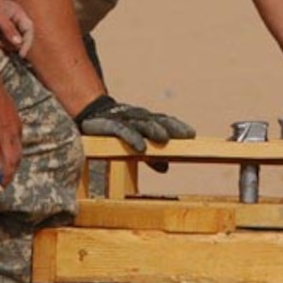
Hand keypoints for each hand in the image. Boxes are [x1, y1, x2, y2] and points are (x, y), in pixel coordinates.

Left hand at [0, 0, 34, 57]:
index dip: (27, 42)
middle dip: (14, 43)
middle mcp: (15, 18)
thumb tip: (19, 43)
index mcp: (17, 12)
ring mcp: (7, 24)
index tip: (21, 54)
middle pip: (22, 35)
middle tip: (2, 46)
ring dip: (7, 44)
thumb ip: (8, 29)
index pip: (28, 28)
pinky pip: (6, 40)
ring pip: (14, 39)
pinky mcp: (0, 29)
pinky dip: (3, 45)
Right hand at [0, 77, 22, 186]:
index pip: (18, 145)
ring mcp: (3, 136)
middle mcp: (13, 132)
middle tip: (7, 181)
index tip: (10, 165)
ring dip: (5, 176)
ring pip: (8, 161)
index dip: (14, 158)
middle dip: (12, 171)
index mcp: (16, 124)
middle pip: (17, 156)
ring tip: (1, 186)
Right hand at [74, 94, 194, 152]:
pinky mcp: (109, 124)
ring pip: (142, 123)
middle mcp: (137, 117)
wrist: (90, 114)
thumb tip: (165, 168)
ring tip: (165, 139)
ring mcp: (124, 119)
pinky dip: (133, 138)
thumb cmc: (118, 130)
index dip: (178, 126)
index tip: (192, 134)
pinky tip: (141, 147)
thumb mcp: (136, 143)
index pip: (165, 121)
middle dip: (172, 127)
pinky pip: (122, 131)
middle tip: (187, 135)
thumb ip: (150, 156)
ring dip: (154, 130)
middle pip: (157, 121)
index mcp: (146, 120)